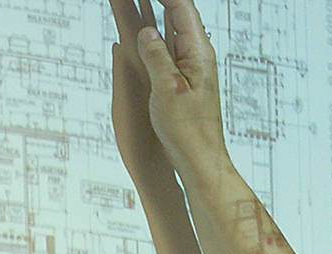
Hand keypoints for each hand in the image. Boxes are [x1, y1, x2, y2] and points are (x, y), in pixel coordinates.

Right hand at [107, 0, 231, 186]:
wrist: (200, 160)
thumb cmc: (189, 132)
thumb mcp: (169, 90)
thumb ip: (157, 57)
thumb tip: (147, 31)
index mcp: (198, 53)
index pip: (181, 6)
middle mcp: (196, 55)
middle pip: (174, 12)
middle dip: (156, 1)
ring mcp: (189, 67)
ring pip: (168, 29)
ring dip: (151, 11)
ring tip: (130, 4)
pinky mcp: (180, 80)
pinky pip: (165, 48)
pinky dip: (152, 34)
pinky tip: (144, 29)